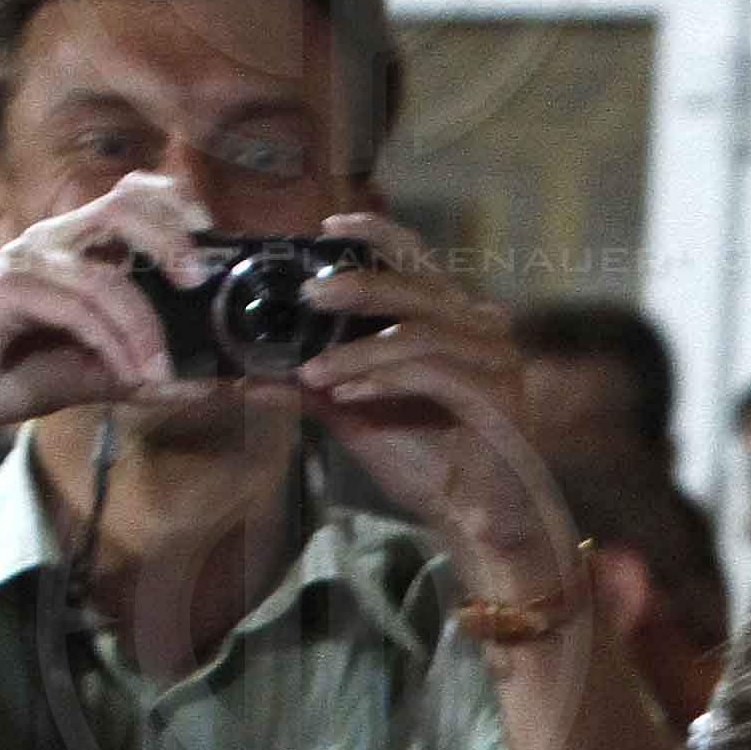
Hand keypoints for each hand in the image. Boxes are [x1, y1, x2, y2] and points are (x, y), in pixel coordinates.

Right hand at [0, 171, 216, 437]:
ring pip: (107, 276)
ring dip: (145, 328)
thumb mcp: (86, 373)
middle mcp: (54, 241)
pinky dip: (114, 344)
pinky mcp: (8, 289)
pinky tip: (130, 374)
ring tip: (161, 372)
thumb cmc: (6, 370)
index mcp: (76, 246)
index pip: (131, 198)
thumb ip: (136, 371)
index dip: (174, 204)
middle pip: (124, 206)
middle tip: (197, 281)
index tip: (213, 236)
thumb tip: (200, 384)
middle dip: (171, 240)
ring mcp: (28, 260)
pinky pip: (78, 309)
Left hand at [291, 220, 566, 602]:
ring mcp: (496, 359)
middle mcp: (483, 328)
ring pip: (418, 331)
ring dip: (359, 350)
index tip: (327, 226)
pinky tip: (348, 395)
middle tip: (308, 294)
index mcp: (456, 320)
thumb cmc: (429, 464)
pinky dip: (383, 379)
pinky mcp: (498, 394)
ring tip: (314, 371)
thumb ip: (316, 386)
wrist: (478, 522)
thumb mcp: (357, 416)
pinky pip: (431, 372)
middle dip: (358, 286)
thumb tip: (252, 376)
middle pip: (417, 285)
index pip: (418, 259)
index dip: (377, 234)